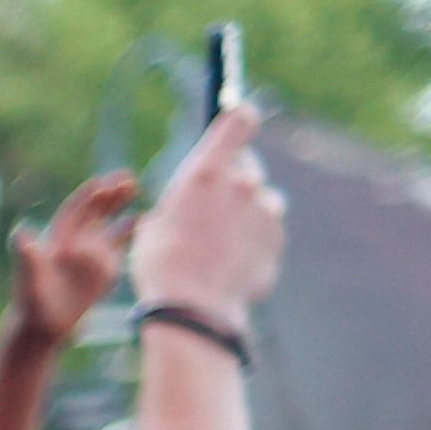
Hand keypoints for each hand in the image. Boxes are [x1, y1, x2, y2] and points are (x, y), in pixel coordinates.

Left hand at [9, 172, 136, 348]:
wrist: (42, 326)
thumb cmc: (32, 301)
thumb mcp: (29, 277)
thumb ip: (26, 254)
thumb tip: (19, 231)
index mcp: (58, 240)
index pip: (75, 211)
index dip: (87, 196)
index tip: (102, 183)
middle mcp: (75, 244)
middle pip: (95, 212)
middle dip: (110, 194)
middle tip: (129, 179)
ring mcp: (91, 256)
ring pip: (108, 224)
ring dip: (121, 207)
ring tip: (137, 188)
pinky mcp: (103, 271)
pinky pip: (118, 246)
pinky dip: (130, 233)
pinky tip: (142, 220)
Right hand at [128, 104, 285, 322]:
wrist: (194, 311)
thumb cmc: (163, 267)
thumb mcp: (153, 226)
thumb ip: (178, 202)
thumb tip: (184, 205)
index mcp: (206, 172)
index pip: (239, 121)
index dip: (239, 119)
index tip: (238, 120)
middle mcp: (243, 184)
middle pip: (247, 166)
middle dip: (233, 181)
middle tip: (211, 210)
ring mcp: (266, 211)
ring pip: (261, 200)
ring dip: (247, 212)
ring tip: (220, 243)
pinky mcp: (277, 240)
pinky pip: (266, 232)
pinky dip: (252, 242)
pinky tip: (229, 264)